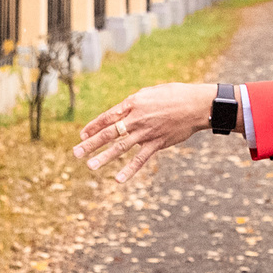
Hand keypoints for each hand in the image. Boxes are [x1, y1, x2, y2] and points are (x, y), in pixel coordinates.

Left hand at [74, 81, 213, 182]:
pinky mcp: (157, 143)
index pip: (108, 116)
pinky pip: (140, 159)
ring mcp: (146, 132)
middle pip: (109, 133)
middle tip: (76, 153)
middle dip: (91, 143)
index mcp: (133, 103)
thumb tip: (122, 112)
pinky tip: (118, 179)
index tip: (82, 134)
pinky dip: (129, 170)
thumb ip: (134, 104)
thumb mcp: (150, 93)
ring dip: (104, 157)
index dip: (93, 126)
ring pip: (121, 147)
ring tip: (90, 166)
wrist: (196, 105)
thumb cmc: (174, 95)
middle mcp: (136, 118)